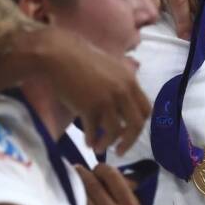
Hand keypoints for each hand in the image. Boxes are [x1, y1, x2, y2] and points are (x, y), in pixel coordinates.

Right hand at [42, 28, 150, 154]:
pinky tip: (88, 143)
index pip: (146, 110)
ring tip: (99, 148)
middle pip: (137, 125)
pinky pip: (94, 132)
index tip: (131, 132)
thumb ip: (120, 84)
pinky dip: (92, 141)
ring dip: (107, 144)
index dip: (140, 124)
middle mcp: (122, 91)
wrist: (57, 54)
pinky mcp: (88, 108)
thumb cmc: (80, 58)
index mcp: (130, 81)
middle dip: (129, 141)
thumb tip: (124, 104)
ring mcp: (106, 100)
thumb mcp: (110, 67)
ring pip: (115, 132)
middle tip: (120, 150)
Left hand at [75, 163, 152, 204]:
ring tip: (71, 176)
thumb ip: (140, 200)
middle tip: (78, 168)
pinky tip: (69, 195)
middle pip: (94, 184)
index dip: (103, 169)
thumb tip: (130, 180)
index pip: (114, 178)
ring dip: (76, 184)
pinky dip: (73, 200)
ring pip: (82, 196)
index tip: (99, 167)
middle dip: (84, 173)